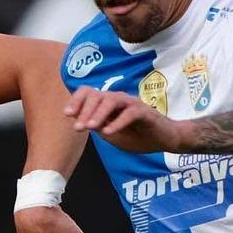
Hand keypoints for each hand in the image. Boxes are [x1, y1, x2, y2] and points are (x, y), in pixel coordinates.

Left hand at [64, 88, 185, 154]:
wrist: (165, 139)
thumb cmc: (139, 136)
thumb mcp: (114, 136)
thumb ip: (99, 128)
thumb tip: (82, 122)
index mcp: (108, 104)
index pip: (88, 93)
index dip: (76, 101)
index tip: (67, 115)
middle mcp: (118, 99)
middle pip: (97, 95)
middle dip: (84, 110)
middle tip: (78, 127)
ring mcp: (131, 103)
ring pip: (111, 100)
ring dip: (99, 113)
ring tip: (91, 127)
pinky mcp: (144, 112)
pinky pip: (129, 113)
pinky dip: (117, 123)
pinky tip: (109, 132)